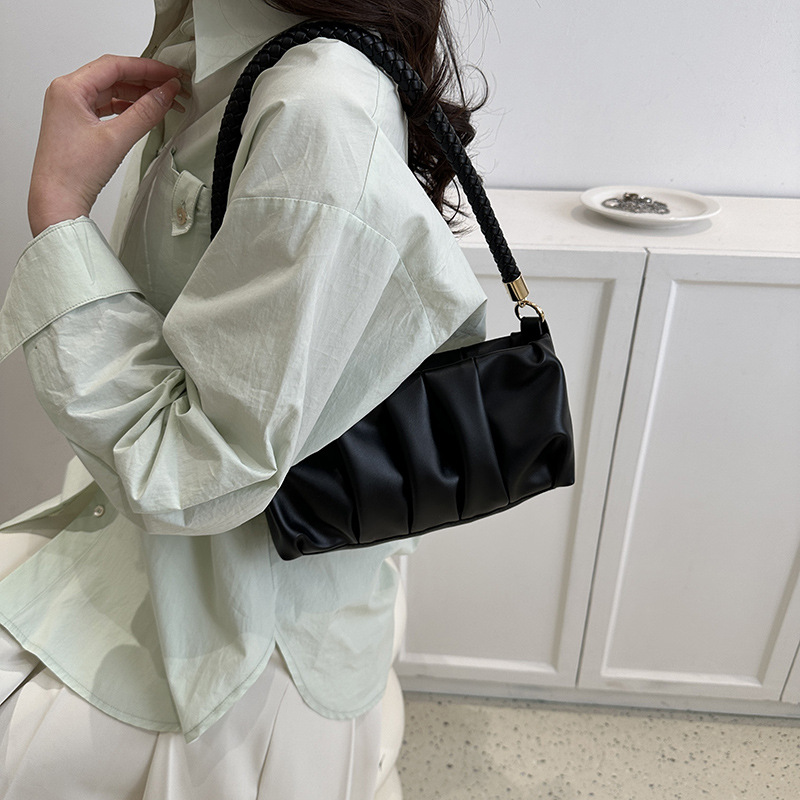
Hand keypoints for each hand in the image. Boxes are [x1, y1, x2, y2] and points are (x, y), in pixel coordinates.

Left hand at [27, 55, 188, 236]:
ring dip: (138, 95)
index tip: (171, 73)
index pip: (114, 66)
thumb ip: (145, 113)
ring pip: (111, 91)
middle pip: (113, 76)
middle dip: (145, 81)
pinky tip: (144, 113)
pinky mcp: (77, 124)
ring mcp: (71, 109)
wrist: (57, 200)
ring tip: (164, 101)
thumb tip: (166, 94)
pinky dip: (127, 108)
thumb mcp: (116, 139)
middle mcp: (67, 94)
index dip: (147, 68)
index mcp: (69, 88)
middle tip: (172, 86)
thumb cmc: (72, 172)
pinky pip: (106, 107)